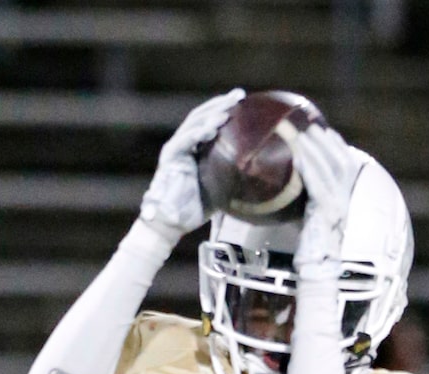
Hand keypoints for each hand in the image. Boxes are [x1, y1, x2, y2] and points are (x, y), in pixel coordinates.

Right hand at [139, 88, 244, 243]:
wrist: (171, 223)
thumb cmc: (195, 209)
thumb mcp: (220, 187)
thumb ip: (231, 175)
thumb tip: (258, 173)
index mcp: (195, 148)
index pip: (209, 121)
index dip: (225, 109)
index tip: (244, 100)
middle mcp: (184, 144)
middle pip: (202, 115)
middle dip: (221, 103)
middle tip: (239, 95)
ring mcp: (176, 149)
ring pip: (193, 123)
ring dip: (211, 114)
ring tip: (227, 109)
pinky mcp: (170, 158)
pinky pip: (185, 141)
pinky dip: (198, 133)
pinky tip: (212, 127)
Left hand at [292, 125, 360, 273]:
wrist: (317, 270)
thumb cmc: (312, 247)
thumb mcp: (313, 217)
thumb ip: (312, 200)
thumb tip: (294, 183)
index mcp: (346, 199)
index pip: (347, 166)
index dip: (337, 147)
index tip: (325, 131)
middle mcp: (346, 200)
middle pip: (340, 162)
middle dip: (325, 142)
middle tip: (311, 126)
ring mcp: (337, 206)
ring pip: (328, 169)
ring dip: (314, 150)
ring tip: (301, 135)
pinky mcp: (325, 212)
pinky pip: (316, 185)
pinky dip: (307, 169)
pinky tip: (296, 157)